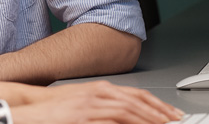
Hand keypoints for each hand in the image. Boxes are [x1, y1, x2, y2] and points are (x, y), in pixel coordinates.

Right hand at [12, 81, 182, 122]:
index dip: (157, 104)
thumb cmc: (57, 106)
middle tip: (173, 122)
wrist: (35, 107)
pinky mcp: (82, 119)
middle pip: (135, 103)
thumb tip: (127, 115)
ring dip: (146, 121)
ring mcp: (90, 107)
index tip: (171, 114)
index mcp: (101, 88)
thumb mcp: (85, 100)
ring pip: (127, 112)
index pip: (136, 94)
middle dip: (158, 114)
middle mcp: (98, 94)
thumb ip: (106, 105)